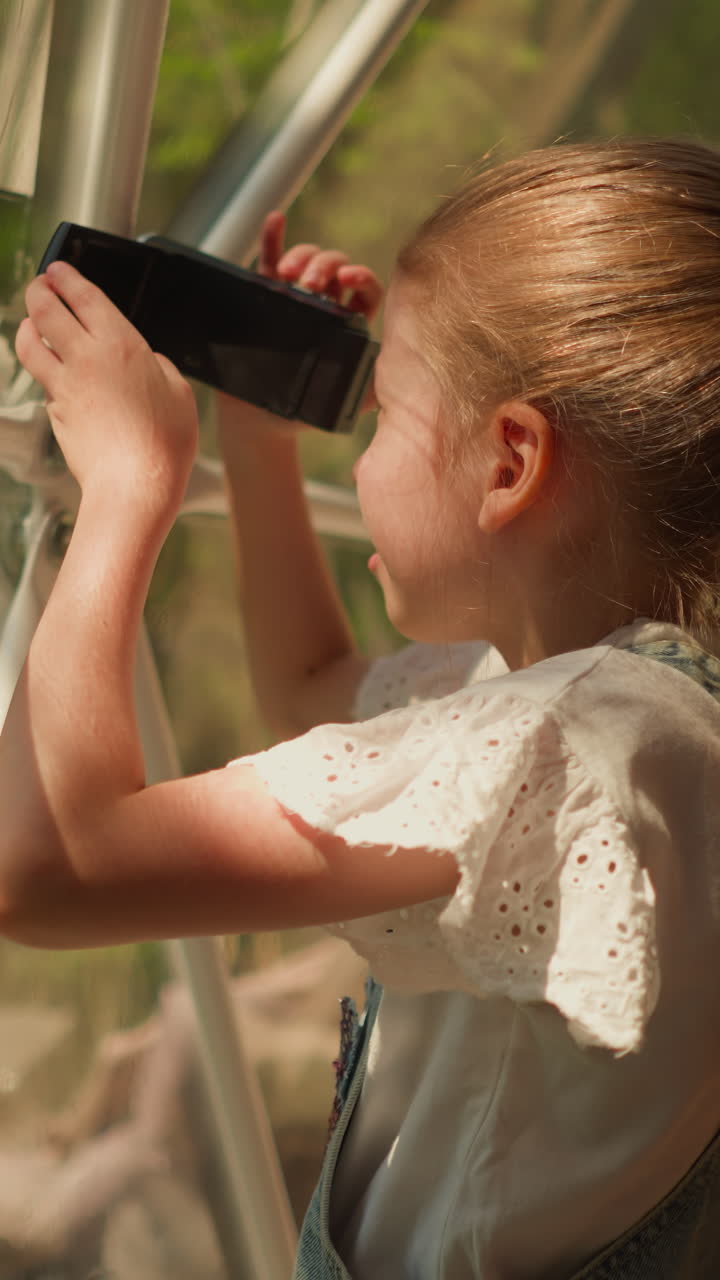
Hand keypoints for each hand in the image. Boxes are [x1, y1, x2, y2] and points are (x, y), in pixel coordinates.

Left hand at [16, 263, 198, 511]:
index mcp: (121, 343)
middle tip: (39, 286)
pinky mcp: (54, 412)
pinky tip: (51, 373)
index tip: (58, 270)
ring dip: (25, 327)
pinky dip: (42, 370)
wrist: (134, 485)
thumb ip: (160, 367)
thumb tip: (148, 362)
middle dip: (37, 291)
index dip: (66, 277)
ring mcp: (64, 385)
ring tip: (31, 324)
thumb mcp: (179, 394)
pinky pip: (42, 381)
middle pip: (45, 309)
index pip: (83, 295)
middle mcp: (86, 357)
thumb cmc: (163, 444)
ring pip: (28, 343)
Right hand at [217, 212, 382, 435]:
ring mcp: (294, 298)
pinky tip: (276, 220)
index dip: (362, 278)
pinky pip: (268, 260)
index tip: (350, 279)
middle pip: (336, 268)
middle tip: (311, 285)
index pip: (366, 291)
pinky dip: (272, 238)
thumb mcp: (344, 403)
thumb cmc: (304, 412)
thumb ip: (374, 392)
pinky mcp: (264, 297)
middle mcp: (326, 306)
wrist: (260, 422)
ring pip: (305, 260)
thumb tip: (400, 380)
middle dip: (326, 266)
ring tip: (289, 273)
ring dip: (302, 255)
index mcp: (350, 325)